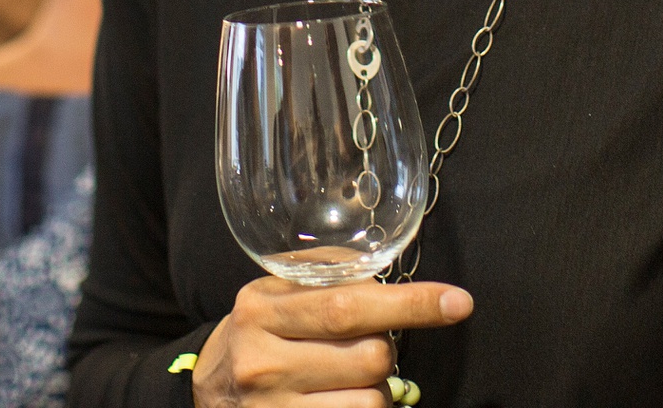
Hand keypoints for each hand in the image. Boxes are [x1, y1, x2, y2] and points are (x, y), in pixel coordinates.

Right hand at [191, 276, 472, 406]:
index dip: (411, 304)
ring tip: (349, 380)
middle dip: (385, 349)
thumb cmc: (256, 333)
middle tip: (365, 346)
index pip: (348, 306)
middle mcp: (264, 364)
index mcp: (263, 311)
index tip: (459, 302)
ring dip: (377, 390)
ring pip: (371, 402)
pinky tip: (345, 399)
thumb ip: (324, 274)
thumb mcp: (274, 292)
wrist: (204, 395)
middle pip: (369, 357)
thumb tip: (385, 268)